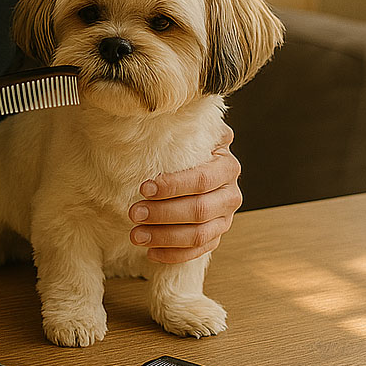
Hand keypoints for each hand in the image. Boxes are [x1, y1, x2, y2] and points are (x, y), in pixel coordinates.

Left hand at [127, 126, 241, 262]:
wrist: (194, 168)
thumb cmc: (182, 149)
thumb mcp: (186, 135)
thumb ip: (186, 128)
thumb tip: (173, 110)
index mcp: (225, 164)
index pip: (201, 179)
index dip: (173, 186)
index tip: (143, 188)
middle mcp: (231, 193)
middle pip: (200, 210)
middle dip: (164, 214)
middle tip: (134, 214)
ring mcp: (225, 217)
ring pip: (200, 234)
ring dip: (165, 237)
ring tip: (136, 235)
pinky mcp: (216, 236)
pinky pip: (199, 252)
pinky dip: (174, 255)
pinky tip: (150, 253)